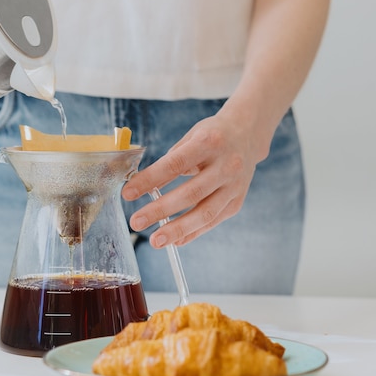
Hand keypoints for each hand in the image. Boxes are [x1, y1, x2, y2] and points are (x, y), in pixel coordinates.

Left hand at [121, 109, 272, 248]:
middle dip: (160, 210)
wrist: (247, 135)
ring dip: (177, 230)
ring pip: (205, 213)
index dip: (150, 180)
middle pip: (191, 193)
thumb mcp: (190, 138)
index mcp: (209, 143)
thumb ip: (170, 161)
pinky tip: (174, 240)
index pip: (175, 165)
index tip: (128, 193)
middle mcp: (226, 165)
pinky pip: (212, 222)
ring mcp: (234, 186)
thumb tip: (143, 186)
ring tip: (155, 240)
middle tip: (136, 222)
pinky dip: (192, 233)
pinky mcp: (237, 202)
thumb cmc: (212, 136)